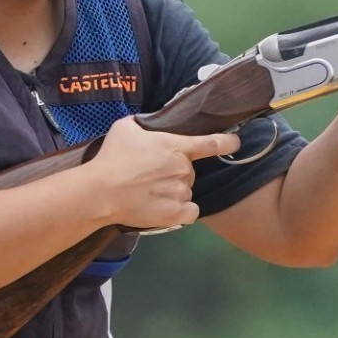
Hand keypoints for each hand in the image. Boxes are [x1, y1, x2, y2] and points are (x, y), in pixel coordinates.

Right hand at [87, 117, 239, 228]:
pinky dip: (181, 211)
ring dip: (174, 192)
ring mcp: (181, 192)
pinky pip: (189, 212)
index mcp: (176, 147)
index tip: (236, 142)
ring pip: (186, 191)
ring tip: (150, 193)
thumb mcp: (126, 128)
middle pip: (189, 171)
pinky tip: (164, 207)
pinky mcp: (176, 214)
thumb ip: (145, 123)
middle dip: (175, 173)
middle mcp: (184, 170)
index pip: (211, 144)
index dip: (226, 142)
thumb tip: (151, 124)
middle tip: (151, 176)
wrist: (101, 192)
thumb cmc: (113, 157)